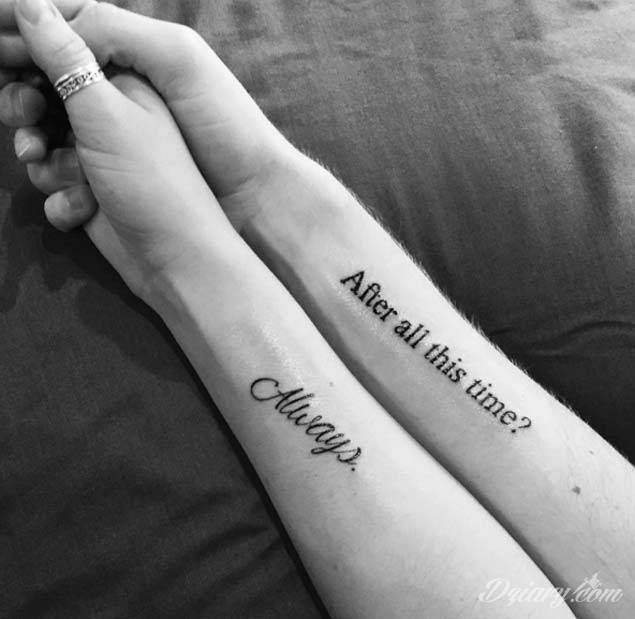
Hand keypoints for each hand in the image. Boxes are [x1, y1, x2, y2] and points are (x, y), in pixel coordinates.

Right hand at [5, 0, 230, 301]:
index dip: (25, 43)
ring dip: (42, 157)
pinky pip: (59, 186)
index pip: (67, 45)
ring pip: (47, 144)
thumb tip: (31, 5)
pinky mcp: (100, 196)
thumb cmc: (156, 181)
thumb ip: (70, 56)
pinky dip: (62, 197)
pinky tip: (81, 209)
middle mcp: (117, 116)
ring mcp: (107, 159)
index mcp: (127, 83)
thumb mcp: (112, 110)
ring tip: (48, 167)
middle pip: (49, 95)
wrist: (181, 259)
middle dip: (27, 106)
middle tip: (21, 117)